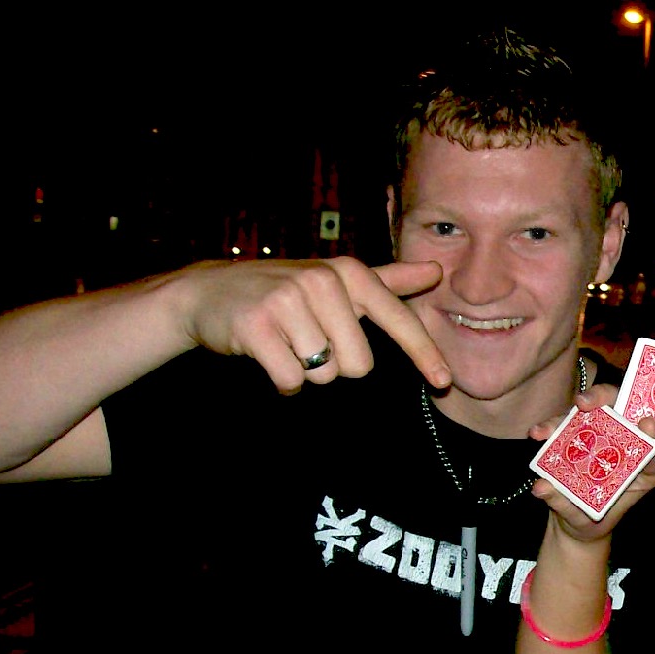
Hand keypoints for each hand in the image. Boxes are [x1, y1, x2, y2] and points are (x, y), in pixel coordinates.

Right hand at [180, 257, 450, 393]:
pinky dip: (282, 380)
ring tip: (285, 342)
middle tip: (309, 340)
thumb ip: (389, 280)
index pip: (399, 321)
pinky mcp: (257, 327)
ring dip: (306, 371)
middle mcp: (323, 282)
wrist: (210, 293)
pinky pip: (291, 380)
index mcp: (349, 273)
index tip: (444, 382)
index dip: (424, 355)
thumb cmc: (286, 292)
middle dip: (336, 364)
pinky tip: (268, 355)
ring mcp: (288, 302)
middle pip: (359, 365)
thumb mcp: (339, 281)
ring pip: (324, 374)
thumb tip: (435, 272)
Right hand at [530, 411, 654, 543]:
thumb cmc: (595, 519)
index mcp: (642, 467)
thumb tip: (541, 487)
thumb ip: (566, 504)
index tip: (645, 424)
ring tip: (546, 429)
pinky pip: (565, 425)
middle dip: (603, 398)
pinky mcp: (577, 434)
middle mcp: (624, 444)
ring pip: (587, 413)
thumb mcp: (586, 520)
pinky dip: (550, 427)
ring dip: (565, 415)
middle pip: (620, 409)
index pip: (651, 447)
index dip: (650, 435)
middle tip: (583, 403)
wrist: (579, 520)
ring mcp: (599, 435)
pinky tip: (537, 433)